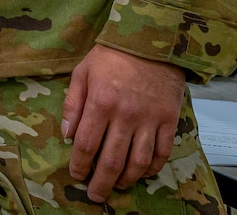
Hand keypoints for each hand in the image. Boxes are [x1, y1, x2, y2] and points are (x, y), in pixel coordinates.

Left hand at [63, 43, 185, 198]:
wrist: (151, 41)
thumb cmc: (112, 55)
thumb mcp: (82, 73)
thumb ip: (73, 104)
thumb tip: (67, 134)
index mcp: (100, 103)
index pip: (87, 144)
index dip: (80, 164)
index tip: (76, 175)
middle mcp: (125, 115)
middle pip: (112, 160)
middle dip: (101, 182)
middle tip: (95, 195)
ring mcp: (150, 120)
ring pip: (139, 162)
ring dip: (126, 179)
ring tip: (117, 186)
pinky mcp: (169, 121)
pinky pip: (162, 152)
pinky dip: (152, 168)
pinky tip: (142, 173)